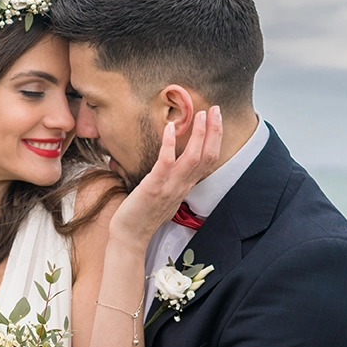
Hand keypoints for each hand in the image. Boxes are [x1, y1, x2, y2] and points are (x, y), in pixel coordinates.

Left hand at [109, 107, 223, 247]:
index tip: (215, 119)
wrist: (130, 235)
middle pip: (207, 156)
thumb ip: (172, 179)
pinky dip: (170, 144)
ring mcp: (170, 187)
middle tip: (215, 110)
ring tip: (201, 114)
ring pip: (193, 158)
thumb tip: (171, 161)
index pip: (209, 160)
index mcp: (185, 186)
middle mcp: (182, 186)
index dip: (215, 139)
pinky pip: (165, 163)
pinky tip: (170, 127)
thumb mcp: (165, 194)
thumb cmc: (143, 214)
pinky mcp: (154, 187)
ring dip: (199, 134)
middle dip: (214, 131)